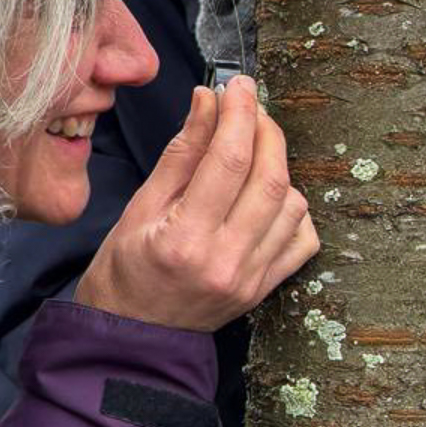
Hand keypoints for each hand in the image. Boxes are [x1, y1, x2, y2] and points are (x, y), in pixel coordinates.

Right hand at [77, 77, 317, 332]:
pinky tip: (268, 196)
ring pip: (293, 205)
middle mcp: (226, 261)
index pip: (229, 160)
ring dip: (279, 167)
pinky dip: (294, 208)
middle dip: (266, 129)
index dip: (239, 112)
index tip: (238, 85)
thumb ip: (182, 154)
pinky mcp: (264, 289)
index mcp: (185, 239)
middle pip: (271, 177)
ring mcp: (251, 279)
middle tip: (250, 105)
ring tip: (251, 152)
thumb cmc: (123, 274)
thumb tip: (208, 100)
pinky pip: (302, 239)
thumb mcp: (140, 208)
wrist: (130, 342)